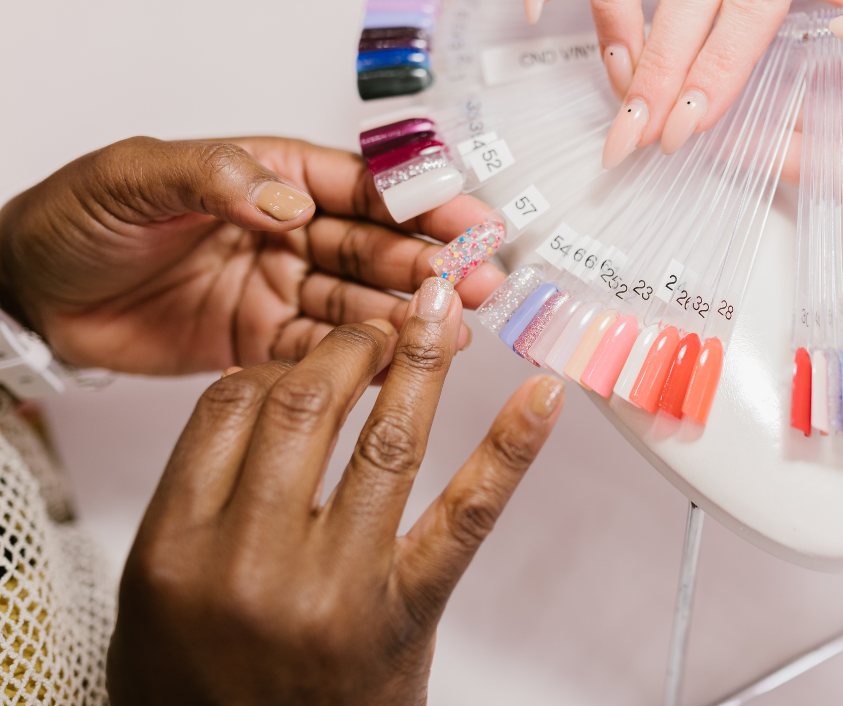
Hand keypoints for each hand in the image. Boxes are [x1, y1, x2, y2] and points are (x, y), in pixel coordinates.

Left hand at [0, 137, 503, 374]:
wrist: (27, 296)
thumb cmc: (75, 218)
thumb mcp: (136, 177)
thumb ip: (216, 178)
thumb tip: (290, 204)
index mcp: (271, 175)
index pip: (361, 185)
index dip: (420, 201)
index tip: (469, 220)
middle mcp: (288, 229)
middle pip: (376, 246)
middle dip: (431, 263)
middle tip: (480, 284)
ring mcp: (280, 288)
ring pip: (361, 300)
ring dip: (409, 314)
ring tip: (454, 329)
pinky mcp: (263, 342)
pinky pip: (324, 351)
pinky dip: (363, 359)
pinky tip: (403, 364)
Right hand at [106, 278, 565, 703]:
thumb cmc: (206, 694)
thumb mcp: (157, 601)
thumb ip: (197, 502)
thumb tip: (254, 398)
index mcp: (175, 551)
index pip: (228, 406)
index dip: (276, 363)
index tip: (307, 356)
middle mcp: (251, 564)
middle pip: (306, 405)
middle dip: (349, 348)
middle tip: (378, 329)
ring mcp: (334, 589)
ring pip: (387, 440)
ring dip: (420, 363)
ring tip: (437, 318)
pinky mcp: (406, 615)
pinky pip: (465, 515)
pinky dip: (510, 448)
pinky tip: (541, 398)